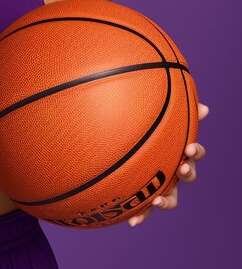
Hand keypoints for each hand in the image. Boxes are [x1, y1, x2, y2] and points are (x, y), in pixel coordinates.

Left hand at [128, 101, 208, 226]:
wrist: (123, 147)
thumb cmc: (146, 131)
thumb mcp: (162, 121)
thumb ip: (179, 113)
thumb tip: (205, 108)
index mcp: (178, 152)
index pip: (195, 152)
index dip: (195, 152)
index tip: (189, 148)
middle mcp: (173, 170)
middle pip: (188, 176)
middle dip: (187, 173)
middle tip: (181, 168)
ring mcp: (161, 184)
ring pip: (171, 197)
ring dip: (167, 200)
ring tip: (158, 200)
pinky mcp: (144, 194)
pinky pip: (145, 207)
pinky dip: (140, 215)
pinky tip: (131, 221)